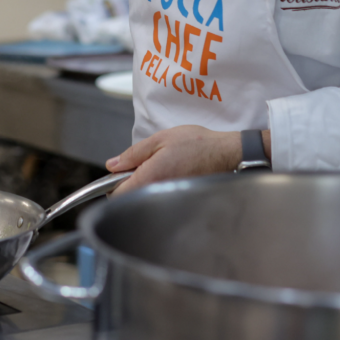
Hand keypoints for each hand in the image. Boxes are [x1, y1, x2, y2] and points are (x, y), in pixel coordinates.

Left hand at [107, 125, 255, 190]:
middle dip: (129, 185)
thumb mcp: (160, 139)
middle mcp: (159, 192)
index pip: (118, 194)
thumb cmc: (197, 143)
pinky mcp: (180, 200)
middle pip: (131, 198)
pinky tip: (171, 175)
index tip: (120, 173)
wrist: (227, 153)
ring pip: (146, 199)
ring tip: (161, 169)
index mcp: (150, 177)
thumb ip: (133, 153)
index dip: (113, 184)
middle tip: (143, 167)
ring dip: (145, 187)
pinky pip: (161, 199)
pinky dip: (160, 189)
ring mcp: (170, 198)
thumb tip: (113, 165)